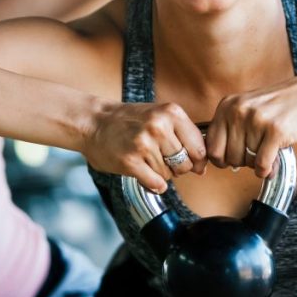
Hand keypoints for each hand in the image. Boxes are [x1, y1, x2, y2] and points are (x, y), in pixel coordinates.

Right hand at [81, 102, 205, 193]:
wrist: (93, 122)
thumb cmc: (129, 121)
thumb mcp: (160, 116)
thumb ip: (183, 136)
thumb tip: (202, 167)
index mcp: (172, 113)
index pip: (199, 148)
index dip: (196, 160)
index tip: (190, 162)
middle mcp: (159, 126)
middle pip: (185, 164)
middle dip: (176, 168)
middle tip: (160, 159)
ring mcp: (144, 144)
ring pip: (168, 175)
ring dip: (159, 173)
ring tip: (144, 159)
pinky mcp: (130, 161)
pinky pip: (155, 183)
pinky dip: (152, 184)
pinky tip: (143, 172)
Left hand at [207, 77, 296, 178]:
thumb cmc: (280, 106)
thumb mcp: (247, 109)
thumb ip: (232, 131)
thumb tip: (219, 163)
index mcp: (227, 105)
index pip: (212, 146)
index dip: (221, 160)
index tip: (231, 161)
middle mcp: (238, 111)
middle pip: (229, 157)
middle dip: (243, 162)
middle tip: (256, 154)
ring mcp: (257, 120)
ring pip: (247, 161)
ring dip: (258, 164)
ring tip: (268, 152)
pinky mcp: (276, 131)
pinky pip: (262, 164)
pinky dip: (266, 170)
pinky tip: (272, 163)